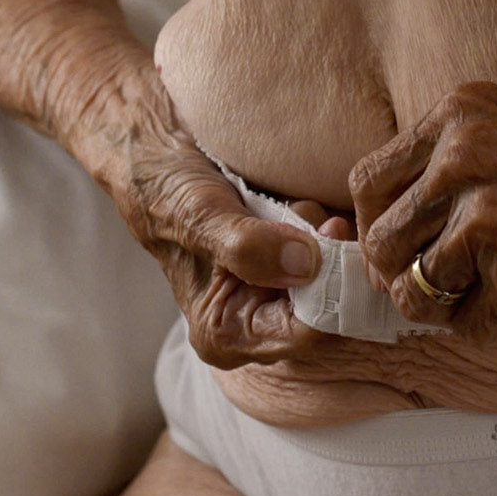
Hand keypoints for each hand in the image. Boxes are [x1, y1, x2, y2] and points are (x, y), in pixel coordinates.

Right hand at [114, 131, 339, 368]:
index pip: (306, 334)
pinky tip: (302, 207)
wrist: (160, 161)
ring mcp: (276, 296)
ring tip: (294, 207)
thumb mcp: (199, 216)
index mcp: (227, 334)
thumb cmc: (167, 192)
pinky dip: (328, 231)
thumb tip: (306, 266)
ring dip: (329, 240)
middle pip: (329, 310)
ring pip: (336, 283)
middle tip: (320, 218)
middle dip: (332, 262)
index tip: (334, 233)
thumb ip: (247, 246)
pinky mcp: (290, 269)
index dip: (332, 289)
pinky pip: (334, 260)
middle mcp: (256, 323)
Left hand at [351, 82, 496, 342]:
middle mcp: (466, 157)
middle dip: (404, 275)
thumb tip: (380, 227)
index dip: (378, 227)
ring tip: (487, 295)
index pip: (367, 183)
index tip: (405, 246)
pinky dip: (494, 327)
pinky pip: (472, 326)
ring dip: (446, 307)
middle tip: (442, 284)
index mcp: (461, 114)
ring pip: (416, 291)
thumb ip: (451, 163)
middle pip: (382, 241)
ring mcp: (494, 216)